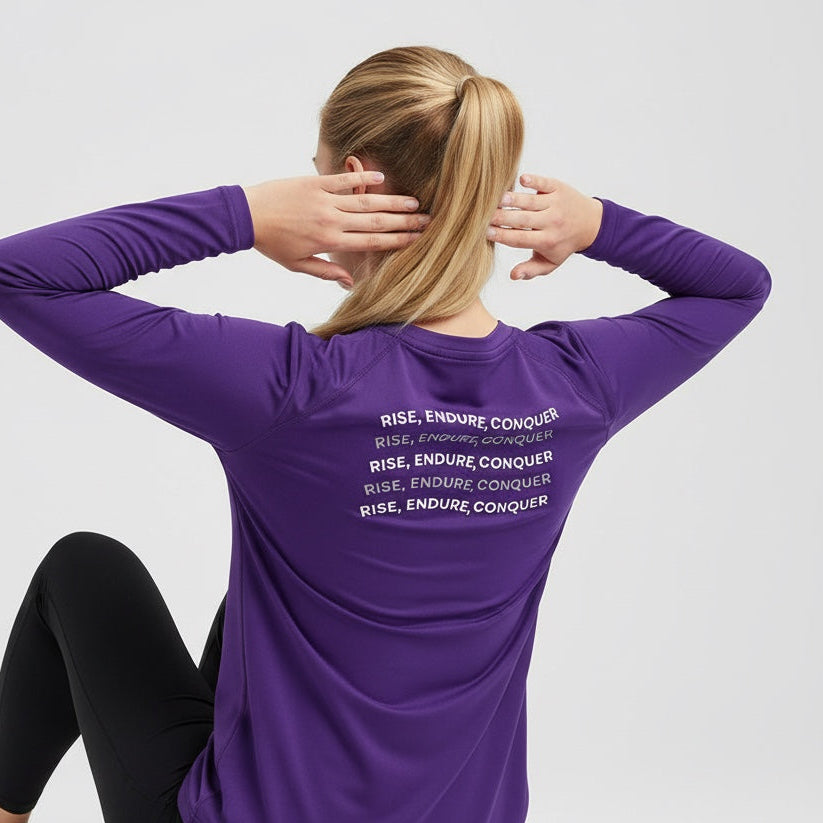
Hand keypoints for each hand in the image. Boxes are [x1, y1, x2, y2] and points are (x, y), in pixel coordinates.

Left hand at [241, 172, 430, 287]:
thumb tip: (350, 281)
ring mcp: (325, 200)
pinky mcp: (315, 183)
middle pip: (377, 222)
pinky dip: (363, 178)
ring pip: (366, 201)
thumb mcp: (297, 265)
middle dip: (404, 222)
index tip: (417, 240)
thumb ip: (325, 271)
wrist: (247, 215)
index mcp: (330, 242)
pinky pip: (344, 181)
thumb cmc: (271, 243)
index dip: (397, 241)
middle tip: (427, 221)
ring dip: (392, 201)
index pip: (372, 242)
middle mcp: (332, 220)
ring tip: (414, 202)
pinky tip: (381, 178)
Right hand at [487, 173, 602, 279]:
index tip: (486, 233)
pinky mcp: (559, 188)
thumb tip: (513, 275)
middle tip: (484, 216)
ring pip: (530, 202)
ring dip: (513, 200)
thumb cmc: (563, 244)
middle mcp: (552, 222)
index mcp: (547, 241)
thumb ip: (531, 270)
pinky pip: (544, 184)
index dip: (502, 236)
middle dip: (502, 217)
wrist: (591, 224)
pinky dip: (534, 182)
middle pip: (522, 220)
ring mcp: (556, 204)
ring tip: (496, 199)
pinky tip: (521, 180)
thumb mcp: (550, 262)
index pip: (520, 239)